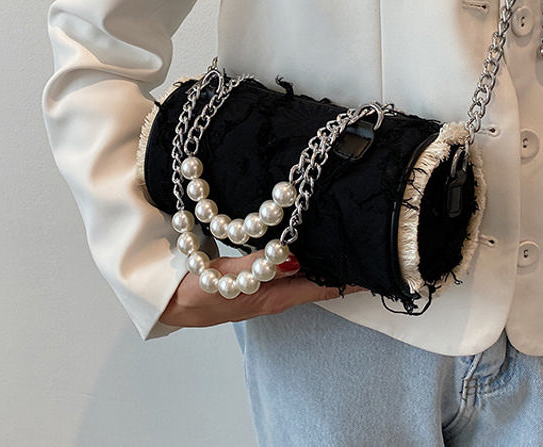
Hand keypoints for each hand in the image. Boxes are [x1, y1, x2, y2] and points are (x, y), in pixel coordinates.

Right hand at [159, 251, 364, 327]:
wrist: (166, 302)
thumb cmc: (193, 294)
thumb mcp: (225, 279)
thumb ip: (257, 267)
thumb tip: (295, 259)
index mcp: (272, 297)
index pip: (321, 287)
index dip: (347, 280)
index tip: (376, 268)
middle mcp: (273, 293)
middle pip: (316, 280)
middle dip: (339, 265)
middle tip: (365, 244)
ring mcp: (262, 286)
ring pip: (300, 272)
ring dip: (320, 259)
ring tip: (340, 239)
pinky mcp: (250, 278)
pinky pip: (282, 266)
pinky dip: (297, 255)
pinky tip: (298, 240)